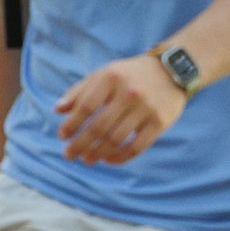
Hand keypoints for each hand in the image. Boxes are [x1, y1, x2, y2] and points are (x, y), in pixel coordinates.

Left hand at [55, 55, 186, 164]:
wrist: (171, 70)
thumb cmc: (129, 75)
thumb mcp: (104, 74)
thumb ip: (80, 91)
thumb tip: (58, 110)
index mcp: (111, 78)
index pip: (86, 106)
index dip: (71, 124)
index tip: (62, 136)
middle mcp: (129, 93)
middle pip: (98, 127)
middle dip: (80, 144)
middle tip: (69, 155)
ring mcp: (146, 108)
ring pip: (116, 140)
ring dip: (97, 154)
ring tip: (87, 159)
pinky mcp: (160, 122)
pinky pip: (136, 147)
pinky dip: (119, 157)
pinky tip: (108, 160)